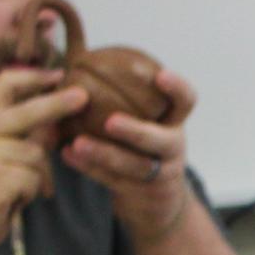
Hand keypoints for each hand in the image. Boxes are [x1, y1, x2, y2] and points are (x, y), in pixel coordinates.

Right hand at [0, 67, 85, 253]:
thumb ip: (18, 136)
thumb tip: (56, 122)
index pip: (3, 86)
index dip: (31, 77)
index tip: (58, 74)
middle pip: (26, 113)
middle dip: (56, 104)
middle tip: (83, 96)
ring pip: (37, 156)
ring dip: (37, 177)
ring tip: (16, 189)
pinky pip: (33, 180)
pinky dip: (30, 194)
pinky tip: (12, 201)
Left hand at [62, 68, 195, 243]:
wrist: (158, 199)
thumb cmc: (142, 146)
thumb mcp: (146, 120)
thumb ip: (123, 94)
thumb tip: (74, 55)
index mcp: (174, 122)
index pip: (186, 101)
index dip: (177, 89)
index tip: (161, 75)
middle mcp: (173, 148)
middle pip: (162, 141)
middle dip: (137, 131)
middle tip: (110, 122)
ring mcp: (162, 175)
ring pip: (135, 166)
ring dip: (105, 154)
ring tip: (77, 144)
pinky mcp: (144, 195)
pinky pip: (113, 181)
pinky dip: (89, 168)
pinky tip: (67, 155)